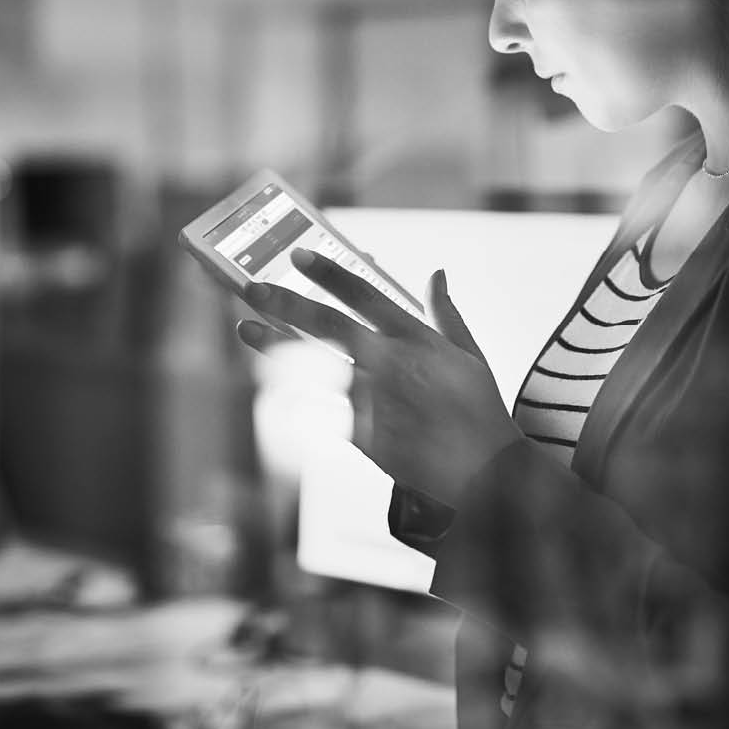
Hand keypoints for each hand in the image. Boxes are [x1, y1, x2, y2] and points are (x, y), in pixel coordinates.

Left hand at [236, 249, 523, 507]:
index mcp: (414, 338)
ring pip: (310, 365)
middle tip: (254, 289)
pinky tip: (267, 386)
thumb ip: (446, 313)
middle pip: (325, 323)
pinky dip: (290, 397)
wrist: (483, 473)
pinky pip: (315, 411)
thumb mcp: (469, 355)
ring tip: (246, 329)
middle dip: (285, 303)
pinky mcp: (360, 435)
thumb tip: (437, 274)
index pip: (363, 293)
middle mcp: (388, 362)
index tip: (299, 256)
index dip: (328, 272)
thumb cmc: (478, 413)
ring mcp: (371, 399)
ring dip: (273, 346)